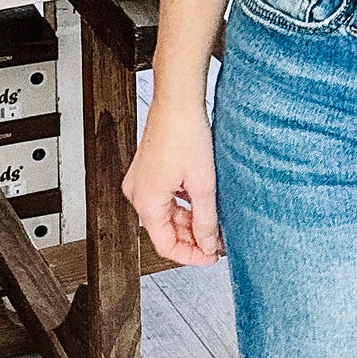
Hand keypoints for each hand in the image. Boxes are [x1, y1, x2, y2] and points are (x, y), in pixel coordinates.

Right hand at [122, 100, 220, 264]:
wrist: (178, 101)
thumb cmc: (185, 134)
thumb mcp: (202, 184)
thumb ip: (205, 220)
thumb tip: (208, 244)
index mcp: (146, 202)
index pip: (166, 246)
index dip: (190, 256)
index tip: (212, 256)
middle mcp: (137, 194)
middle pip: (165, 231)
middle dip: (192, 238)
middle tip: (218, 240)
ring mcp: (142, 182)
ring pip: (167, 215)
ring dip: (190, 222)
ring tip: (215, 222)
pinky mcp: (149, 171)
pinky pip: (165, 198)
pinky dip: (183, 205)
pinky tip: (203, 203)